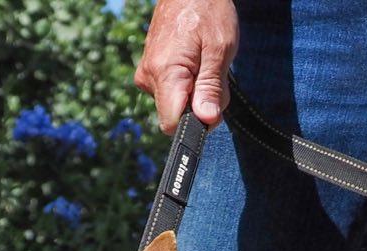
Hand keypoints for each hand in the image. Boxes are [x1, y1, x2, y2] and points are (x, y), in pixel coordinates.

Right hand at [135, 0, 238, 133]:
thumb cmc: (208, 11)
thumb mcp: (220, 49)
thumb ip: (212, 87)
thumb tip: (207, 120)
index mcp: (165, 72)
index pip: (172, 123)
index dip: (196, 123)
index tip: (212, 106)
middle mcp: (149, 77)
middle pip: (176, 115)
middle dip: (200, 105)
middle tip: (214, 73)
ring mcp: (146, 74)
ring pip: (175, 104)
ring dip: (195, 93)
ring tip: (203, 61)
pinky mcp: (149, 72)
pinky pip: (170, 92)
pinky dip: (187, 84)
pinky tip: (193, 60)